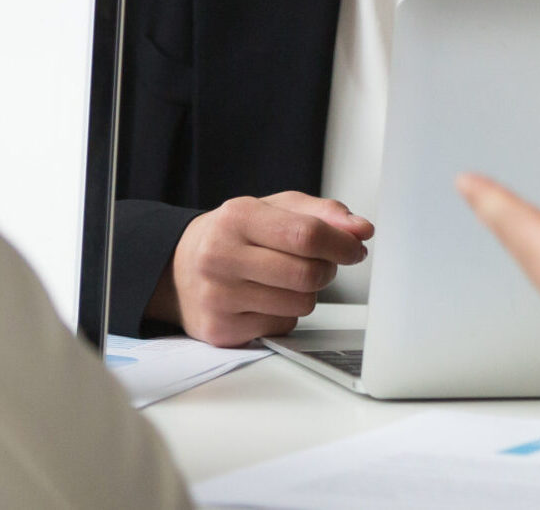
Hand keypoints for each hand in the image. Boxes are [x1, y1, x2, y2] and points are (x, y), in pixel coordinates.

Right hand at [149, 192, 373, 346]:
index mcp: (237, 217)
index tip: (356, 247)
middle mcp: (221, 256)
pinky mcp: (221, 331)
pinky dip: (285, 314)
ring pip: (300, 304)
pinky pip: (282, 328)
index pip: (306, 234)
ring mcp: (218, 297)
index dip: (342, 243)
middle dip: (327, 270)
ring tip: (286, 279)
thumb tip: (361, 230)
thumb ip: (322, 214)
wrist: (178, 269)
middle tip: (320, 263)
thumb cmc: (235, 235)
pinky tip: (265, 299)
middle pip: (307, 274)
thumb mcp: (274, 209)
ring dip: (307, 293)